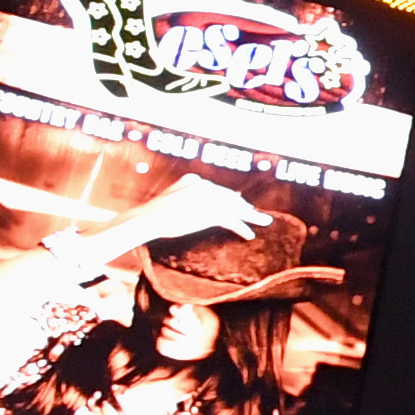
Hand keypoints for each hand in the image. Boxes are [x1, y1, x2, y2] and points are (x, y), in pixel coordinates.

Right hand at [106, 175, 264, 255]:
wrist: (149, 218)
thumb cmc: (154, 212)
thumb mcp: (170, 197)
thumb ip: (183, 195)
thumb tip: (188, 203)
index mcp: (194, 180)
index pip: (217, 190)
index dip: (230, 198)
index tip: (239, 202)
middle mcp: (205, 186)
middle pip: (230, 197)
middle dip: (243, 206)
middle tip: (255, 213)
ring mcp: (210, 199)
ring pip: (236, 208)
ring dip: (252, 216)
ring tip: (264, 222)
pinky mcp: (212, 213)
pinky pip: (233, 221)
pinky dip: (242, 228)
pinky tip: (250, 235)